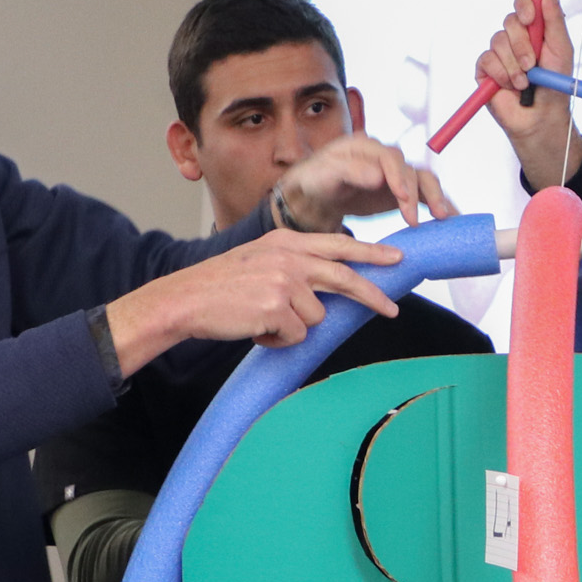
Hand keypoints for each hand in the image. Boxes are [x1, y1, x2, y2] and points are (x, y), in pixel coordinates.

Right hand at [106, 230, 402, 374]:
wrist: (184, 300)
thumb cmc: (220, 287)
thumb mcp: (260, 260)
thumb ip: (294, 266)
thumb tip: (328, 290)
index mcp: (285, 241)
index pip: (337, 245)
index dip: (369, 254)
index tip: (396, 258)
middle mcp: (288, 257)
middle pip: (344, 278)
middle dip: (373, 296)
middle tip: (392, 310)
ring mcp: (283, 281)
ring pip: (316, 317)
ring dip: (293, 327)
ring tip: (262, 319)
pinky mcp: (277, 307)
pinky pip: (297, 336)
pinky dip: (278, 340)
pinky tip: (255, 328)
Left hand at [275, 134, 454, 231]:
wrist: (317, 196)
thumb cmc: (316, 182)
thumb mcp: (323, 175)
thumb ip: (348, 171)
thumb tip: (378, 176)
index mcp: (365, 147)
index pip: (389, 158)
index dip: (398, 177)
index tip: (402, 197)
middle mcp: (385, 157)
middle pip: (412, 170)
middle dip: (420, 194)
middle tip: (420, 219)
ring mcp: (396, 173)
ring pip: (424, 181)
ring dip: (437, 198)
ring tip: (444, 218)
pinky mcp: (403, 190)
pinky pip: (426, 195)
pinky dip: (440, 205)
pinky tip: (452, 218)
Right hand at [477, 0, 581, 189]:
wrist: (541, 117)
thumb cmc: (555, 85)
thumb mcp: (560, 49)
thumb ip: (554, 19)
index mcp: (534, 29)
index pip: (523, 2)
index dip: (524, 5)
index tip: (531, 19)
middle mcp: (515, 38)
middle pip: (510, 20)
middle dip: (523, 44)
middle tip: (532, 64)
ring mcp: (499, 53)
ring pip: (498, 41)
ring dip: (514, 64)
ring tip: (525, 83)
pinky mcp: (485, 69)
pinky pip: (487, 60)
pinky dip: (501, 74)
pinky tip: (510, 86)